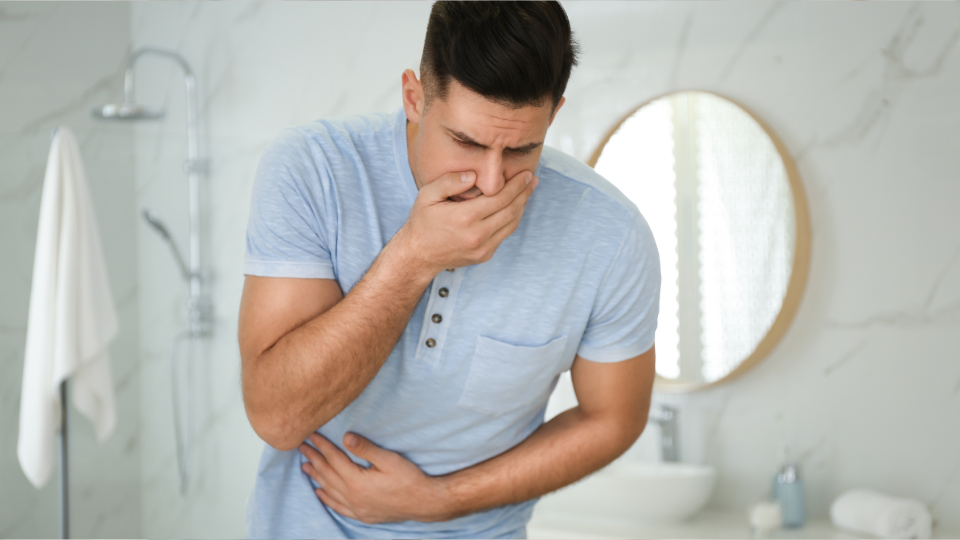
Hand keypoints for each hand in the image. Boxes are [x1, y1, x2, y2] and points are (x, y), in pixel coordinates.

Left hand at [298, 432, 452, 523]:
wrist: (424, 503)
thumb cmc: (409, 478)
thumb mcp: (389, 459)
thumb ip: (366, 449)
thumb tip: (345, 438)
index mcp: (357, 481)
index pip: (334, 459)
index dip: (322, 446)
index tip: (311, 435)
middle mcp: (352, 496)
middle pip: (327, 474)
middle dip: (314, 458)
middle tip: (302, 447)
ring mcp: (356, 508)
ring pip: (329, 490)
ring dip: (316, 477)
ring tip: (305, 466)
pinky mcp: (362, 514)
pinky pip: (338, 506)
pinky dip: (327, 498)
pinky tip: (319, 492)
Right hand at [390, 169, 537, 275]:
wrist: (418, 255)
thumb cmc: (422, 222)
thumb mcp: (427, 196)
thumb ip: (449, 181)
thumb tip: (474, 175)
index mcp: (464, 218)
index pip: (500, 198)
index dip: (516, 185)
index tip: (526, 174)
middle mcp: (477, 235)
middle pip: (510, 211)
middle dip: (524, 193)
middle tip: (532, 180)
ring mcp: (482, 248)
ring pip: (511, 224)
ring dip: (521, 206)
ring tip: (527, 191)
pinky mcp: (485, 255)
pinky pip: (504, 235)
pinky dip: (512, 220)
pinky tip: (513, 208)